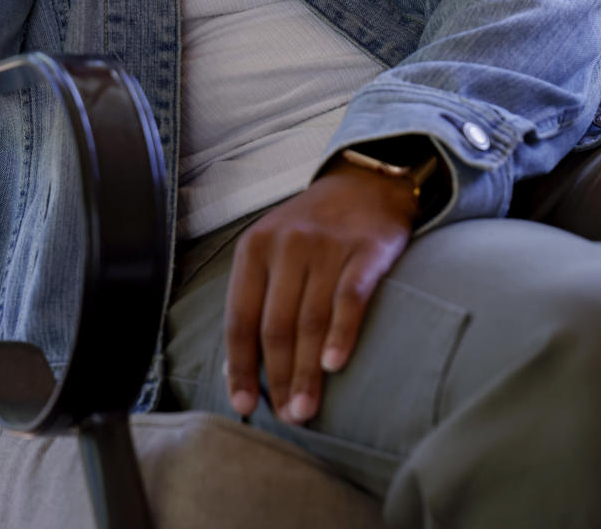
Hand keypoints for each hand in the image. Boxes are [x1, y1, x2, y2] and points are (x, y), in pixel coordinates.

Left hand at [224, 162, 416, 424]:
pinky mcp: (367, 250)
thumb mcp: (271, 250)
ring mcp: (327, 245)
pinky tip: (335, 366)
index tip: (242, 403)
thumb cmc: (312, 229)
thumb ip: (255, 298)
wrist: (365, 183)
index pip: (240, 316)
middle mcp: (287, 244)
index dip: (240, 365)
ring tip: (306, 409)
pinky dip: (342, 334)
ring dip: (307, 371)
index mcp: (255, 247)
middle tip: (287, 417)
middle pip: (276, 324)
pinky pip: (351, 298)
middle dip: (279, 377)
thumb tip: (234, 367)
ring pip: (311, 318)